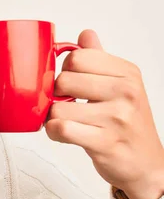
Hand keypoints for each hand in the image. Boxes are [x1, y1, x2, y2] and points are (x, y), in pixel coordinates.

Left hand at [45, 30, 163, 198]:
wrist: (147, 165)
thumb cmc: (127, 124)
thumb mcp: (121, 85)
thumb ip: (100, 59)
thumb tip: (86, 34)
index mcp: (127, 73)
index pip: (77, 56)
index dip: (65, 70)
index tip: (71, 84)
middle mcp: (126, 91)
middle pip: (63, 80)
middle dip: (56, 95)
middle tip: (65, 105)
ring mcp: (117, 117)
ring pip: (58, 107)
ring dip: (52, 118)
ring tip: (65, 122)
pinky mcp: (105, 142)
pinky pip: (61, 129)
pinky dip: (53, 132)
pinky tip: (61, 134)